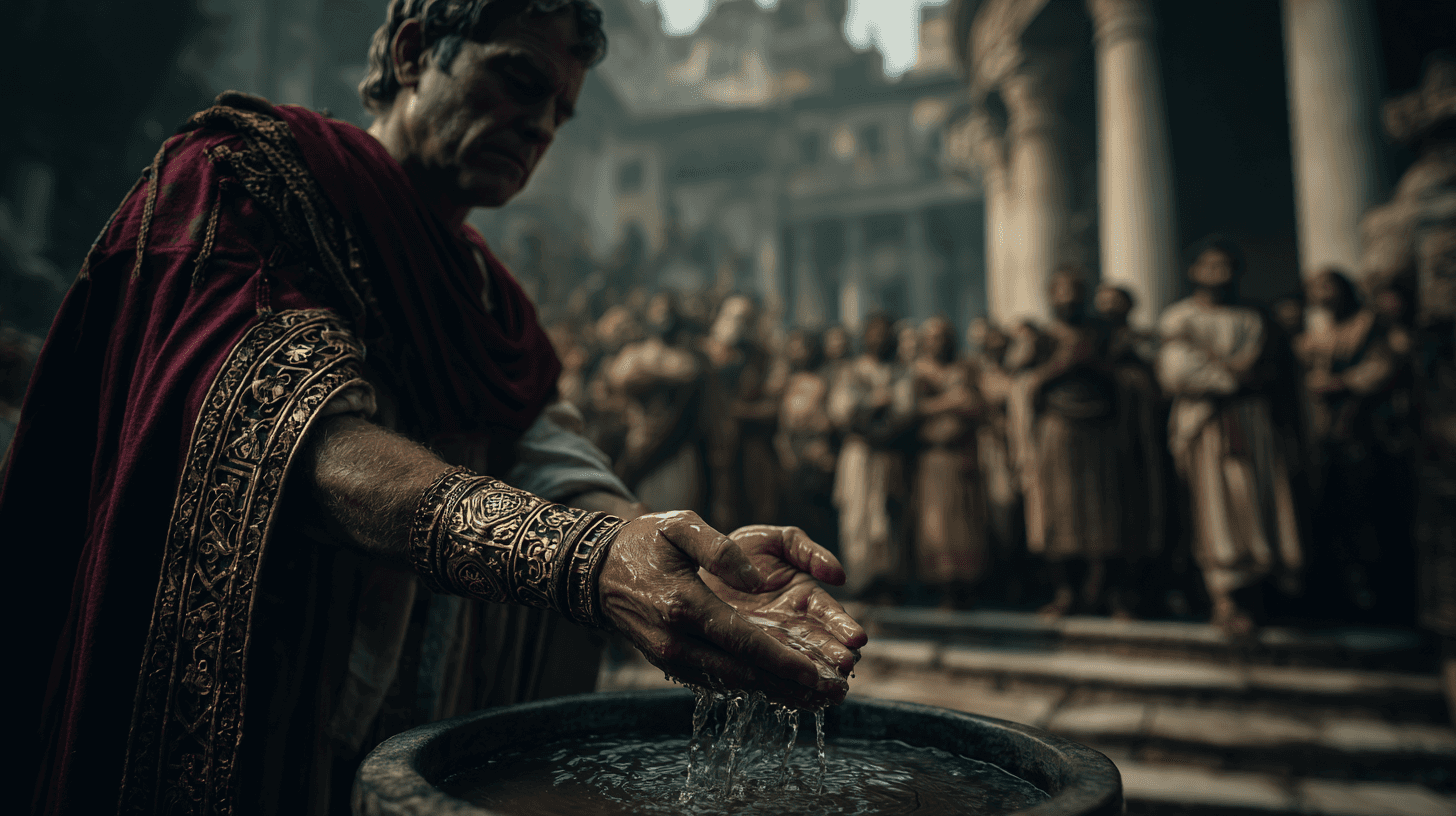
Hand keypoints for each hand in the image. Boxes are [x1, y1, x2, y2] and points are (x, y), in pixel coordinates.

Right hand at [598, 511, 850, 707]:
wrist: (596, 571)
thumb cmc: (644, 542)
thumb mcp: (680, 526)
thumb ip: (721, 549)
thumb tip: (757, 580)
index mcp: (684, 606)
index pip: (744, 642)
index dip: (784, 660)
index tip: (818, 672)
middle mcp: (677, 642)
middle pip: (744, 673)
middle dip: (791, 686)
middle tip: (834, 693)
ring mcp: (671, 658)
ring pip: (733, 683)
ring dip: (776, 691)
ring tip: (819, 697)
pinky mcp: (671, 664)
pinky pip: (717, 680)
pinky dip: (752, 685)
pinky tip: (782, 687)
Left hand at [701, 525, 866, 679]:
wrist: (697, 563)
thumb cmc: (743, 549)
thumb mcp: (778, 541)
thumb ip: (807, 551)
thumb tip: (839, 577)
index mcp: (803, 594)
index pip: (828, 613)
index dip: (842, 625)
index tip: (857, 639)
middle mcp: (791, 623)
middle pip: (817, 643)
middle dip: (832, 656)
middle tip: (845, 669)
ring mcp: (771, 641)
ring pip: (796, 662)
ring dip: (815, 676)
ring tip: (832, 691)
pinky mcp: (748, 655)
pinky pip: (767, 672)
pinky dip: (786, 687)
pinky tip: (805, 700)